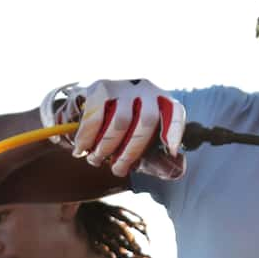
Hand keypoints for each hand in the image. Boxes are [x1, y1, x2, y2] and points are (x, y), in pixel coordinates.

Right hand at [40, 79, 186, 179]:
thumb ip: (157, 162)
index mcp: (162, 103)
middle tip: (117, 170)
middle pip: (146, 121)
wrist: (88, 112)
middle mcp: (146, 90)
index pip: (175, 112)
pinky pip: (95, 117)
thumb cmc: (122, 135)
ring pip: (120, 121)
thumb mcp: (140, 149)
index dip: (174, 131)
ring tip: (95, 160)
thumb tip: (177, 171)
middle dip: (131, 153)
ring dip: (106, 148)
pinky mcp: (100, 87)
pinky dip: (86, 138)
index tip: (170, 150)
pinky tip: (81, 149)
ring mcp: (123, 86)